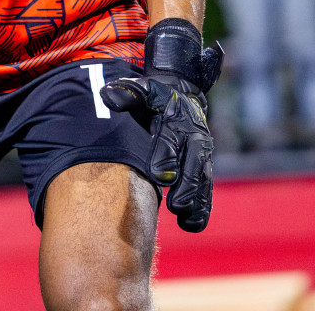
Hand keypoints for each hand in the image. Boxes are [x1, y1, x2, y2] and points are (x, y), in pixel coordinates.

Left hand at [102, 71, 214, 230]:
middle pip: (193, 165)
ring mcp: (202, 156)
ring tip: (187, 221)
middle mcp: (194, 139)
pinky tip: (192, 225)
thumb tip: (108, 97)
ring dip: (197, 202)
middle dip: (186, 186)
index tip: (156, 176)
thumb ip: (126, 94)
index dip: (165, 157)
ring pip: (203, 182)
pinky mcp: (204, 169)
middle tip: (175, 205)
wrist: (181, 98)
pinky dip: (202, 208)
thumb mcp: (142, 89)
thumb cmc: (155, 98)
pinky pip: (207, 191)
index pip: (172, 140)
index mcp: (177, 120)